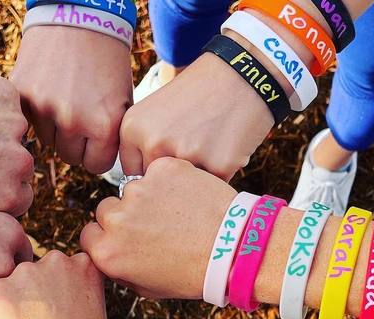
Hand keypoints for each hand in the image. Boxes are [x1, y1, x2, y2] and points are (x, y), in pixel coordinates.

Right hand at [11, 26, 132, 173]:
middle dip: (77, 143)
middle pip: (70, 157)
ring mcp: (43, 108)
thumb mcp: (122, 101)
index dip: (98, 153)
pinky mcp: (21, 96)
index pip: (96, 166)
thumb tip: (97, 164)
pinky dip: (37, 113)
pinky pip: (28, 122)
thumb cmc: (106, 61)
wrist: (78, 16)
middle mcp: (72, 121)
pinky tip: (49, 91)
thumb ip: (111, 137)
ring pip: (48, 141)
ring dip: (56, 128)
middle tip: (81, 116)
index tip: (98, 139)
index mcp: (103, 125)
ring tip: (66, 98)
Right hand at [80, 157, 237, 298]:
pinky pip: (158, 170)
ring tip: (178, 214)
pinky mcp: (163, 170)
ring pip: (133, 188)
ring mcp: (139, 190)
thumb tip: (109, 253)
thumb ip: (120, 270)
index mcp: (107, 251)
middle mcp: (117, 219)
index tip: (127, 239)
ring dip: (148, 197)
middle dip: (125, 216)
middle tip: (154, 226)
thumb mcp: (148, 288)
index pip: (90, 234)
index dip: (108, 237)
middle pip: (107, 209)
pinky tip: (189, 198)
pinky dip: (171, 180)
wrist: (236, 249)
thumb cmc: (195, 274)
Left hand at [118, 54, 275, 179]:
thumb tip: (140, 184)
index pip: (133, 172)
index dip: (153, 168)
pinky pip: (213, 186)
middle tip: (192, 148)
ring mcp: (185, 157)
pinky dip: (220, 173)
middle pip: (157, 183)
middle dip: (172, 176)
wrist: (241, 76)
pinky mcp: (217, 166)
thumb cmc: (197, 94)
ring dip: (196, 177)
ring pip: (185, 188)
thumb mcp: (154, 110)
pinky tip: (225, 147)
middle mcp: (153, 144)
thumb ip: (142, 143)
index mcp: (132, 129)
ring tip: (209, 145)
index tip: (168, 153)